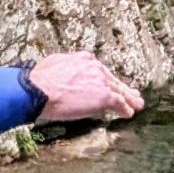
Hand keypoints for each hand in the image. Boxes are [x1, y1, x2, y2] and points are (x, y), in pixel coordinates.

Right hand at [28, 52, 142, 122]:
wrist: (38, 90)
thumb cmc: (36, 82)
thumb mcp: (52, 67)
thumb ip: (63, 70)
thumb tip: (59, 78)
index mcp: (83, 59)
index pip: (98, 71)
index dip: (104, 80)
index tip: (108, 84)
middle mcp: (95, 67)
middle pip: (111, 79)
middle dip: (122, 87)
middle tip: (132, 93)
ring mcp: (101, 81)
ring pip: (119, 90)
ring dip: (129, 98)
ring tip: (136, 104)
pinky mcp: (104, 96)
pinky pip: (119, 102)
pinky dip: (125, 108)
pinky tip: (129, 113)